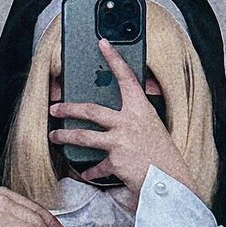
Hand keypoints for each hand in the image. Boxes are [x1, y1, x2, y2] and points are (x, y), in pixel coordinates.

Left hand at [50, 39, 194, 194]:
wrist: (171, 182)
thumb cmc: (164, 155)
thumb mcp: (153, 128)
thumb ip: (135, 119)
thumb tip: (117, 116)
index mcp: (141, 109)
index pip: (126, 77)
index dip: (114, 58)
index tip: (103, 44)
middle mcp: (129, 121)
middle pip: (91, 110)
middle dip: (68, 108)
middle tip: (55, 108)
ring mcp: (120, 141)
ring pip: (84, 136)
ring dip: (66, 136)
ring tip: (55, 136)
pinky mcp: (115, 161)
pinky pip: (97, 165)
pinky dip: (90, 170)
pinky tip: (86, 171)